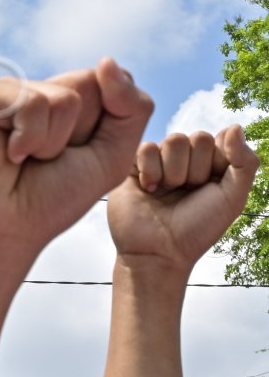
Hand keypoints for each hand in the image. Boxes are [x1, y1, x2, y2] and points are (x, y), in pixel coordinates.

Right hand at [0, 57, 153, 274]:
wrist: (4, 228)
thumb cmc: (52, 197)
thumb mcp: (111, 156)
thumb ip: (130, 108)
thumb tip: (106, 60)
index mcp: (73, 101)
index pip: (115, 84)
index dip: (109, 123)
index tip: (81, 156)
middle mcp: (42, 90)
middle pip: (92, 85)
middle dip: (82, 132)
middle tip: (50, 158)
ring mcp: (13, 90)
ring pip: (64, 98)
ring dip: (52, 142)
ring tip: (26, 158)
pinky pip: (30, 103)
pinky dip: (27, 138)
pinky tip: (8, 153)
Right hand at [106, 125, 257, 275]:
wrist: (157, 251)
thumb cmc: (197, 229)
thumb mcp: (232, 198)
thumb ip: (244, 162)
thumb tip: (234, 125)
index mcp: (210, 165)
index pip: (219, 139)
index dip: (216, 163)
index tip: (209, 187)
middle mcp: (185, 159)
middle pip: (196, 137)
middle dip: (194, 170)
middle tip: (185, 192)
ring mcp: (159, 161)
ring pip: (172, 141)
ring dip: (172, 171)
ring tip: (165, 192)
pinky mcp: (133, 164)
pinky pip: (145, 148)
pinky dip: (149, 170)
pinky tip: (147, 189)